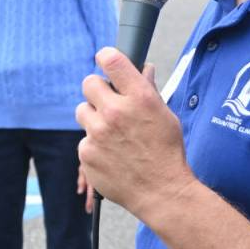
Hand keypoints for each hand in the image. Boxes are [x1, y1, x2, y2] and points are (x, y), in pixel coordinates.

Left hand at [76, 48, 192, 219]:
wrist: (162, 192)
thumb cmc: (167, 152)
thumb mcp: (164, 115)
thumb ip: (148, 90)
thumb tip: (144, 68)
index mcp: (139, 97)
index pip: (111, 60)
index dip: (106, 56)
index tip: (105, 59)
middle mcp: (115, 112)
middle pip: (88, 82)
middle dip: (98, 90)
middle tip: (108, 103)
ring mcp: (98, 133)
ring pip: (83, 111)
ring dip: (93, 118)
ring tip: (111, 134)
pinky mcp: (86, 153)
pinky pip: (84, 140)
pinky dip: (94, 146)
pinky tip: (111, 155)